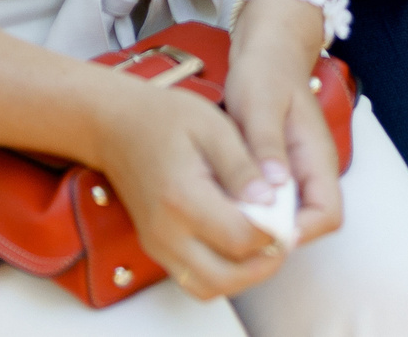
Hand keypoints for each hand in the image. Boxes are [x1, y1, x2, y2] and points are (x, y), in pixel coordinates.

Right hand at [88, 79, 283, 299]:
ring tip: (266, 243)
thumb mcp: (213, 126)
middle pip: (225, 277)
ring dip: (244, 276)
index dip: (274, 232)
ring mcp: (158, 245)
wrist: (115, 126)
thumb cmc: (165, 119)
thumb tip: (271, 199)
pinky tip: (240, 244)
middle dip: (264, 264)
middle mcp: (166, 232)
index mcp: (182, 198)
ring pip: (209, 287)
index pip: (239, 238)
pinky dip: (223, 272)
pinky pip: (194, 279)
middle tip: (285, 238)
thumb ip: (244, 166)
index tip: (291, 215)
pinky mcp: (156, 248)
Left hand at [223, 0, 345, 247]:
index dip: (301, 231)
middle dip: (277, 234)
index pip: (328, 214)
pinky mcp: (279, 168)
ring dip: (262, 223)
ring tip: (225, 218)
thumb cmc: (265, 70)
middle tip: (234, 231)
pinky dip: (252, 208)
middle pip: (309, 223)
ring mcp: (297, 170)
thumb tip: (275, 188)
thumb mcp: (259, 103)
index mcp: (317, 156)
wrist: (268, 45)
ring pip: (289, 215)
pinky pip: (272, 201)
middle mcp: (312, 170)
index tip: (262, 232)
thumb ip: (266, 144)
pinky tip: (223, 201)